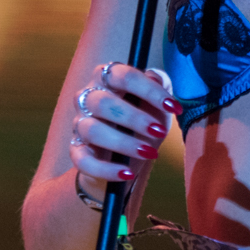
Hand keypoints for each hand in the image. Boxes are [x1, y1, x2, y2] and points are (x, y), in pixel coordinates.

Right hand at [69, 63, 181, 185]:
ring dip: (123, 143)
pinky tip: (127, 173)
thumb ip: (159, 83)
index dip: (150, 90)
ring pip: (93, 130)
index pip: (124, 76)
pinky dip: (106, 169)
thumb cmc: (143, 119)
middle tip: (159, 131)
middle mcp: (88, 97)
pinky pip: (83, 160)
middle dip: (134, 118)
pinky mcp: (76, 151)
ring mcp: (80, 123)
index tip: (173, 107)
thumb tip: (154, 78)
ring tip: (149, 152)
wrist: (126, 155)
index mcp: (108, 77)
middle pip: (103, 102)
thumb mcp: (156, 101)